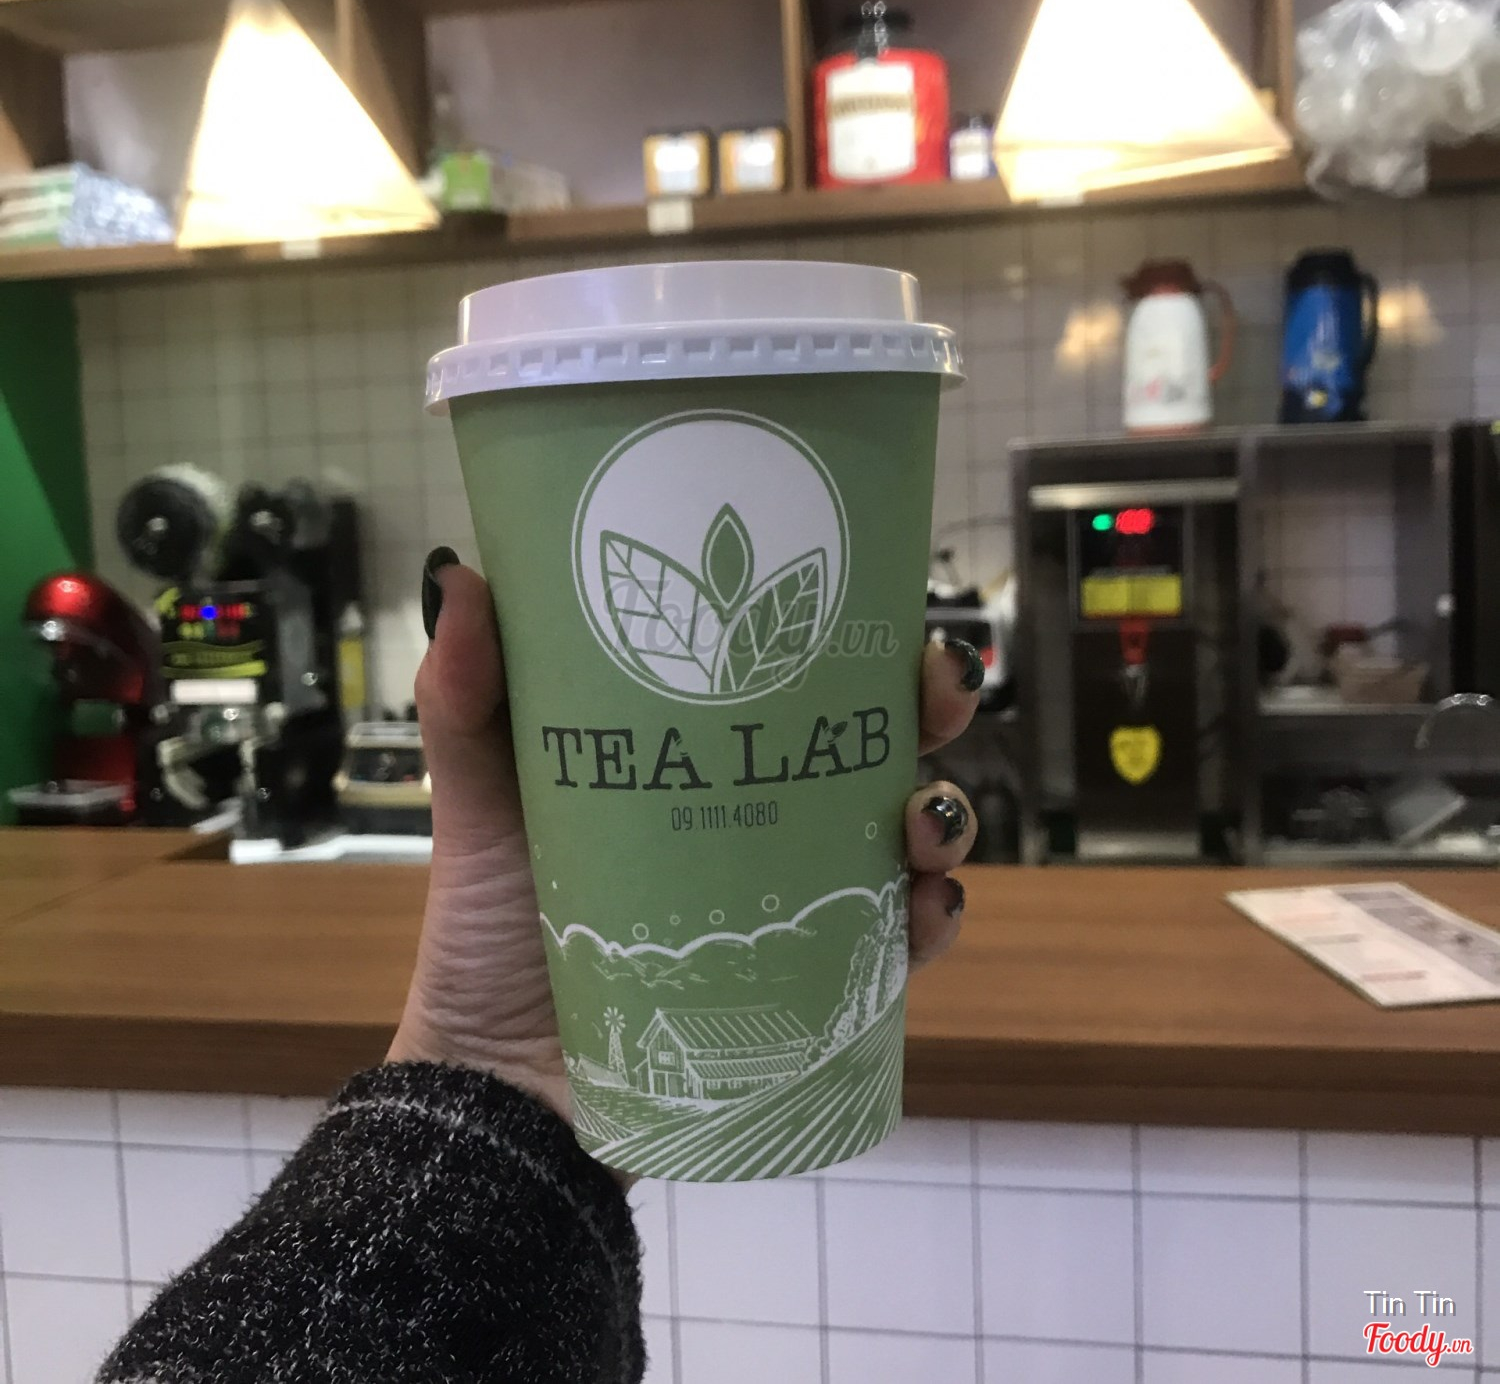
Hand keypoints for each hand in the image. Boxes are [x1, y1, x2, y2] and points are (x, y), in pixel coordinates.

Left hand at [390, 549, 983, 1123]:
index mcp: (698, 755)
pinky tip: (923, 910)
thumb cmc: (492, 927)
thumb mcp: (482, 803)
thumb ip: (467, 702)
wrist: (503, 1080)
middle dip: (927, 707)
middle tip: (935, 696)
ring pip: (904, 837)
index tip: (880, 606)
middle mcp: (760, 817)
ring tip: (919, 824)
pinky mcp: (810, 983)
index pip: (790, 675)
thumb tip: (461, 578)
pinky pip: (896, 947)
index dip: (851, 633)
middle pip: (873, 742)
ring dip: (940, 817)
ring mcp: (793, 900)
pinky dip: (929, 923)